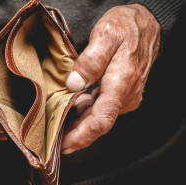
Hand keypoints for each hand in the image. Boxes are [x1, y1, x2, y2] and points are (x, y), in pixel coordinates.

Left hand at [62, 4, 160, 153]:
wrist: (145, 24)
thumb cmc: (127, 27)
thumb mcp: (107, 35)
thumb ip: (90, 61)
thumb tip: (74, 84)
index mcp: (120, 84)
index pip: (101, 121)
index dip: (82, 137)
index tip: (66, 146)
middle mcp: (125, 95)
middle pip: (97, 123)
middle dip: (76, 134)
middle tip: (54, 140)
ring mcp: (124, 95)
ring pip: (98, 116)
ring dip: (79, 124)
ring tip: (58, 127)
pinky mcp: (120, 92)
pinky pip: (101, 108)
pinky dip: (85, 113)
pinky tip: (71, 112)